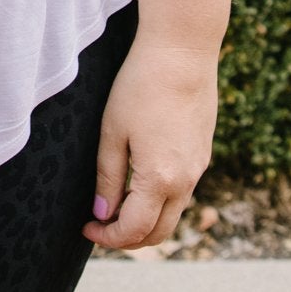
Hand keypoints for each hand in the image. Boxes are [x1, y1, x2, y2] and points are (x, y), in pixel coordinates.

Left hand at [82, 34, 218, 251]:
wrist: (183, 52)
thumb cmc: (141, 86)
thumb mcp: (113, 132)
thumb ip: (109, 177)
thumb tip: (102, 212)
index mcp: (160, 179)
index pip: (133, 230)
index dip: (107, 237)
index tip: (87, 228)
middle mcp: (186, 181)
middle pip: (159, 233)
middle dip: (128, 239)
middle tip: (100, 227)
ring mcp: (199, 168)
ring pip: (173, 214)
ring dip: (146, 222)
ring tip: (116, 206)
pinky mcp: (203, 154)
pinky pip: (183, 192)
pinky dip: (161, 202)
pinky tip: (139, 184)